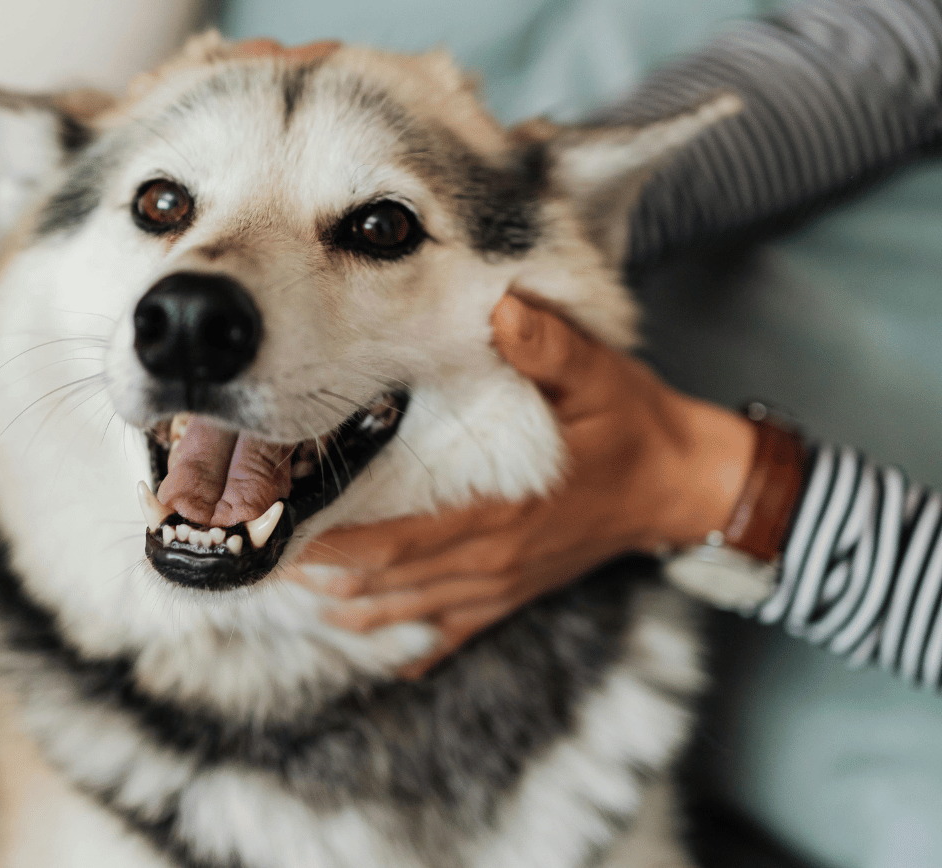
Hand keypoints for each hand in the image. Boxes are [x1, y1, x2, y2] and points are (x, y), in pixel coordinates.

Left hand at [296, 292, 755, 676]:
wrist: (682, 487)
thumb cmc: (631, 427)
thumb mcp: (597, 375)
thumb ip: (547, 345)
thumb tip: (500, 307)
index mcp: (499, 512)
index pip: (399, 538)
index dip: (338, 544)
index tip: (286, 534)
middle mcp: (491, 558)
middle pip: (390, 578)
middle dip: (327, 573)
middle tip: (270, 559)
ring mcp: (501, 583)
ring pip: (411, 606)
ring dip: (355, 605)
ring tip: (304, 595)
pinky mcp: (514, 593)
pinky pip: (452, 628)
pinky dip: (411, 638)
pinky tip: (379, 645)